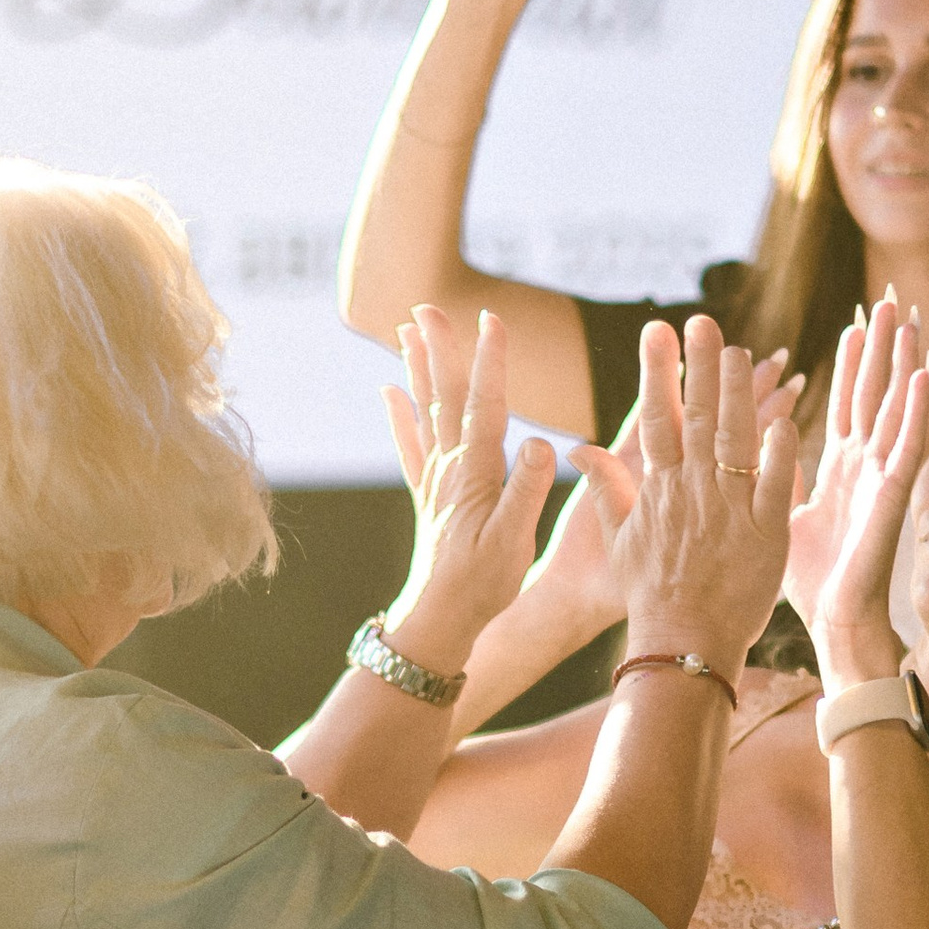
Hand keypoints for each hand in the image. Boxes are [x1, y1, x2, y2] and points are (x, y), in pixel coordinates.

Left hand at [381, 305, 555, 674]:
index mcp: (476, 475)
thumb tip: (541, 442)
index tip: (492, 320)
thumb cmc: (482, 586)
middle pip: (443, 396)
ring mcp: (435, 479)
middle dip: (439, 349)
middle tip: (427, 306)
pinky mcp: (428, 495)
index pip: (485, 406)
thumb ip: (527, 491)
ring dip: (417, 368)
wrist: (438, 621)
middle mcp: (450, 468)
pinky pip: (409, 444)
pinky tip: (387, 389)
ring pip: (424, 411)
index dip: (489, 362)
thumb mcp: (514, 542)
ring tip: (406, 329)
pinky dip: (397, 414)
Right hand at [526, 348, 800, 645]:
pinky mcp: (764, 533)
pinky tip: (786, 417)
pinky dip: (779, 451)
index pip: (657, 418)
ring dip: (742, 393)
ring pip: (737, 439)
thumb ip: (608, 486)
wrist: (682, 642)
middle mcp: (692, 491)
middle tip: (706, 322)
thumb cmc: (648, 594)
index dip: (658, 372)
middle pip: (698, 417)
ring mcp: (729, 510)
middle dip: (701, 366)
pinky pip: (775, 484)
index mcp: (659, 489)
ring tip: (748, 353)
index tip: (658, 331)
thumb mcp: (619, 539)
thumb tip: (579, 448)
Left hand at [784, 295, 928, 680]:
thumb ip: (775, 478)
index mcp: (838, 468)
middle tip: (888, 301)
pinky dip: (915, 410)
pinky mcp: (890, 497)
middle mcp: (863, 467)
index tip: (852, 322)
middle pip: (873, 394)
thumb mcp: (780, 516)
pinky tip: (922, 374)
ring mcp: (880, 479)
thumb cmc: (807, 579)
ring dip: (902, 365)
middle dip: (880, 349)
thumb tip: (759, 449)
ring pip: (894, 410)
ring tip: (909, 321)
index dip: (850, 365)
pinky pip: (905, 446)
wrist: (830, 623)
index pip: (845, 403)